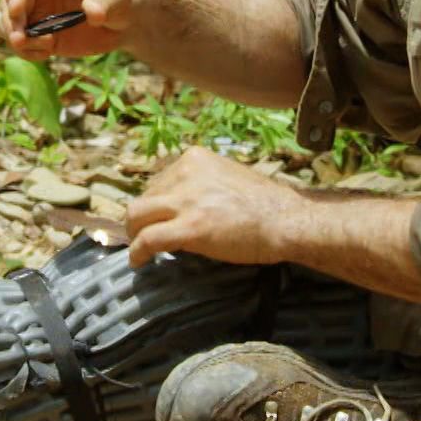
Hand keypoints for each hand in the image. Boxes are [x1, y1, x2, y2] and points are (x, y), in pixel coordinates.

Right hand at [0, 0, 136, 60]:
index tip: (16, 12)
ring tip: (45, 47)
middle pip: (6, 0)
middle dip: (11, 22)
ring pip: (3, 22)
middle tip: (23, 40)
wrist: (124, 21)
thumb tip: (93, 12)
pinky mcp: (36, 31)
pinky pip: (17, 42)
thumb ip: (104, 2)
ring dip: (14, 37)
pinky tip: (47, 55)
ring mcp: (33, 9)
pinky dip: (26, 51)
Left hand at [124, 146, 300, 267]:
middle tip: (144, 236)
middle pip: (145, 196)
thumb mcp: (225, 178)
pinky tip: (138, 261)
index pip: (159, 181)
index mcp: (195, 158)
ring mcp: (187, 200)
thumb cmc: (264, 205)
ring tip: (139, 248)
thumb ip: (199, 185)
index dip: (155, 204)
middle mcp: (186, 172)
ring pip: (137, 215)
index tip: (156, 219)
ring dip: (134, 234)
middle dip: (142, 218)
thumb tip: (175, 205)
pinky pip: (148, 239)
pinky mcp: (190, 227)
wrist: (286, 220)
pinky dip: (137, 252)